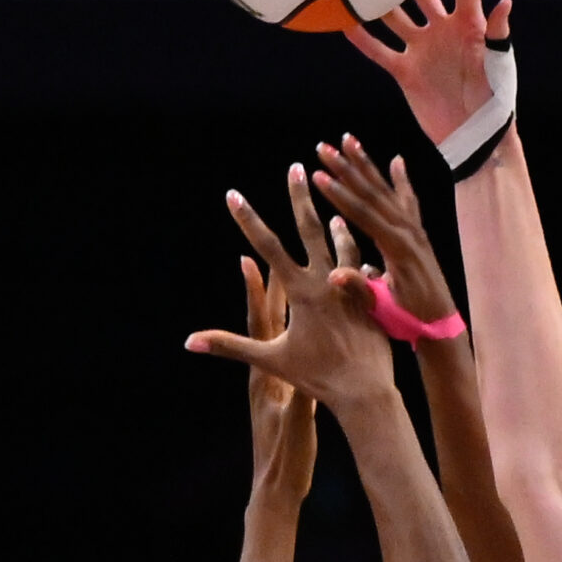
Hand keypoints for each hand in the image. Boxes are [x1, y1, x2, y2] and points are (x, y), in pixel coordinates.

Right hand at [187, 165, 393, 411]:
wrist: (366, 392)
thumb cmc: (317, 378)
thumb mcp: (270, 361)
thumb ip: (230, 345)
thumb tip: (190, 342)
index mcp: (301, 292)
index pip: (268, 247)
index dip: (248, 220)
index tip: (233, 194)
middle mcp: (327, 282)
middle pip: (311, 231)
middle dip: (300, 198)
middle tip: (296, 169)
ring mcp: (353, 287)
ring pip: (345, 246)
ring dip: (337, 226)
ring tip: (335, 211)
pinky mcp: (371, 299)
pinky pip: (366, 270)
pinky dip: (362, 259)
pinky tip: (365, 255)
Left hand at [239, 251, 315, 499]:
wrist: (278, 484)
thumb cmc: (285, 457)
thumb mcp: (296, 426)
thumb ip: (299, 404)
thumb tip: (304, 384)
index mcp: (265, 376)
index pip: (258, 325)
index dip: (254, 294)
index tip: (248, 259)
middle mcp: (267, 372)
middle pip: (269, 318)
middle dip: (270, 284)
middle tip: (269, 248)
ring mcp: (278, 380)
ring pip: (285, 330)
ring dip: (289, 302)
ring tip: (297, 272)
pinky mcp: (291, 389)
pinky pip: (299, 347)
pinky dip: (305, 327)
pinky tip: (318, 316)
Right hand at [312, 138, 460, 330]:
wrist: (441, 327)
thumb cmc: (409, 321)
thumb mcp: (382, 309)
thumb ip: (360, 289)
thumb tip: (333, 275)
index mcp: (397, 248)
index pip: (363, 214)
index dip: (339, 194)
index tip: (318, 174)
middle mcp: (408, 232)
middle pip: (373, 193)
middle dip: (346, 168)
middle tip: (323, 146)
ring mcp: (415, 231)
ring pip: (387, 190)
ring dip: (366, 165)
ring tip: (348, 139)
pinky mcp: (418, 234)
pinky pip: (409, 200)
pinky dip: (402, 180)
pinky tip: (397, 161)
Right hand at [344, 0, 511, 146]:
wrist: (475, 140)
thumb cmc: (496, 103)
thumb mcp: (499, 67)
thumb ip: (497, 36)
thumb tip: (504, 3)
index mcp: (468, 25)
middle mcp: (442, 30)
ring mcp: (421, 50)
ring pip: (394, 17)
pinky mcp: (405, 72)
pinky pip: (379, 51)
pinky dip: (361, 38)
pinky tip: (341, 21)